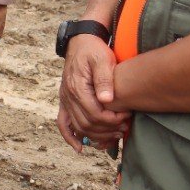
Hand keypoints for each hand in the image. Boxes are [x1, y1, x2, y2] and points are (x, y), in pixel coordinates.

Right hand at [56, 34, 129, 152]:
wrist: (81, 42)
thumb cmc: (94, 50)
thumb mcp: (102, 59)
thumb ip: (104, 79)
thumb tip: (107, 100)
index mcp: (77, 87)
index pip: (94, 113)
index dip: (112, 120)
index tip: (127, 116)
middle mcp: (68, 96)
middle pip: (87, 124)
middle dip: (107, 130)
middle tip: (125, 127)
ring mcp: (65, 100)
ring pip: (78, 127)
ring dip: (96, 136)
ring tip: (114, 135)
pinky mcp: (65, 101)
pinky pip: (63, 123)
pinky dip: (70, 137)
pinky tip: (80, 148)